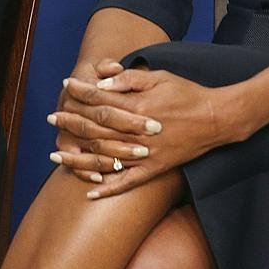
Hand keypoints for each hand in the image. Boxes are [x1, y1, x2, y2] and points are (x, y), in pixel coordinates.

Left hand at [49, 68, 232, 196]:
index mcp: (138, 107)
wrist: (215, 119)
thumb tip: (103, 80)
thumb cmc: (187, 93)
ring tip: (56, 154)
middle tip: (53, 118)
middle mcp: (137, 132)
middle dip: (71, 121)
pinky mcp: (154, 169)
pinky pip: (127, 182)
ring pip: (104, 157)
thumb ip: (130, 78)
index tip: (66, 86)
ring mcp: (145, 153)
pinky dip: (107, 189)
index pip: (101, 98)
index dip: (81, 92)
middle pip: (96, 127)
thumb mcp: (160, 77)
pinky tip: (89, 192)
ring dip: (78, 156)